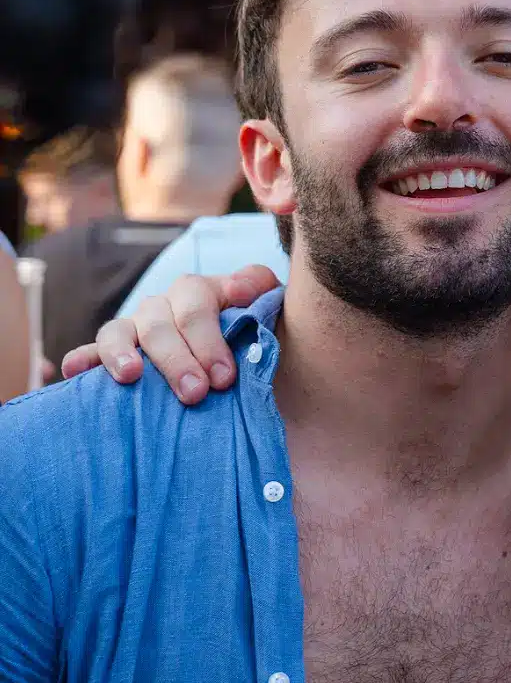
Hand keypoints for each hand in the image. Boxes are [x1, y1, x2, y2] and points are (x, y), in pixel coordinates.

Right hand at [60, 265, 281, 404]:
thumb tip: (241, 289)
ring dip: (122, 352)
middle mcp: (162, 305)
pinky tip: (74, 371)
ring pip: (118, 331)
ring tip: (130, 376)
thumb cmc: (250, 330)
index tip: (224, 377)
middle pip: (159, 324)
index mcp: (198, 291)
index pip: (197, 306)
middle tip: (195, 393)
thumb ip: (260, 289)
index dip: (209, 340)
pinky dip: (83, 359)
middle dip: (177, 360)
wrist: (236, 347)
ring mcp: (135, 327)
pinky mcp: (115, 351)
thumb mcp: (264, 305)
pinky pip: (91, 351)